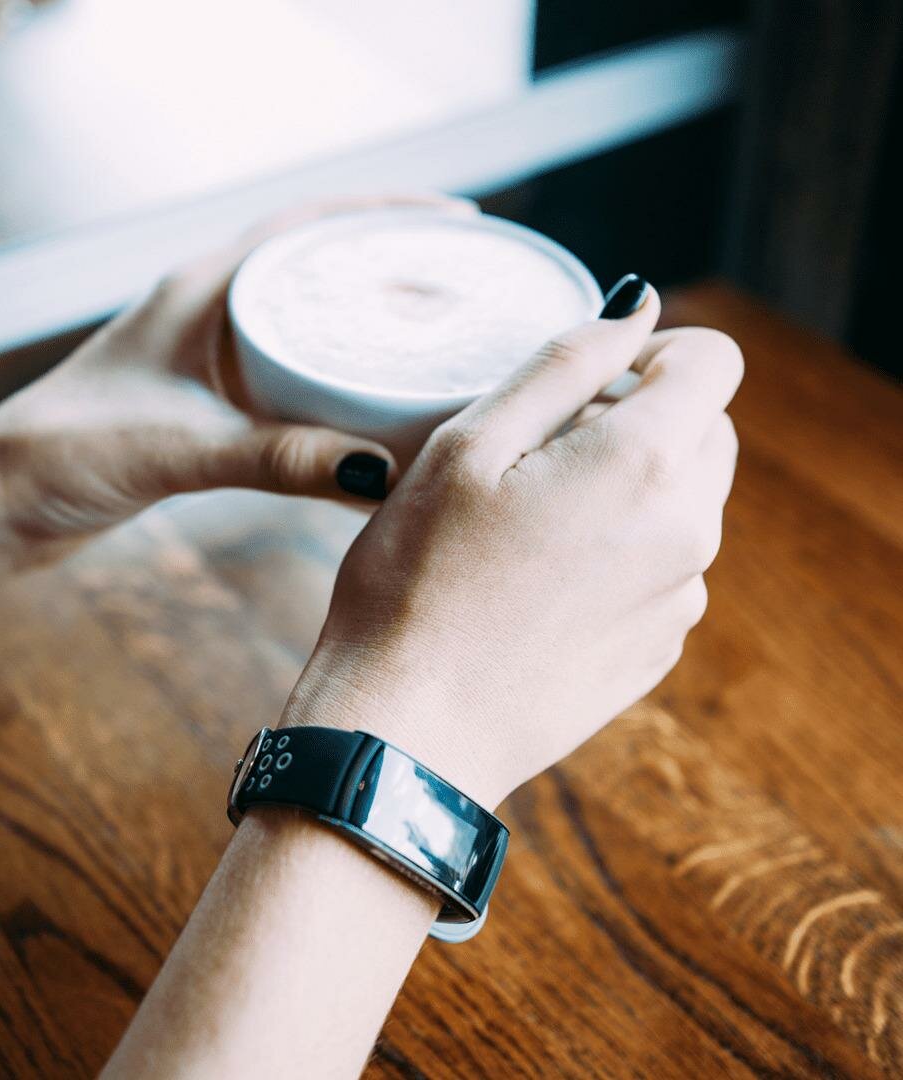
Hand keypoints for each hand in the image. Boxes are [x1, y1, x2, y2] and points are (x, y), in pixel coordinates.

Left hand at [0, 194, 474, 567]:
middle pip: (314, 270)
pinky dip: (330, 392)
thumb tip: (379, 472)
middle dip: (385, 273)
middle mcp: (205, 313)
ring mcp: (203, 359)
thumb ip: (278, 458)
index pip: (303, 227)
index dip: (381, 216)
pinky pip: (285, 384)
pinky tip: (364, 421)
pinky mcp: (201, 406)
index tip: (451, 222)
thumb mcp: (181, 447)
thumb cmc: (65, 452)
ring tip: (428, 349)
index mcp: (199, 291)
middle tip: (456, 291)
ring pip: (302, 328)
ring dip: (360, 333)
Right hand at [282, 285, 741, 807]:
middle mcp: (686, 530)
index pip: (713, 362)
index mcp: (645, 464)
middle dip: (641, 417)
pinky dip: (619, 550)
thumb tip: (637, 309)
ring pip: (682, 500)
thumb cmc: (417, 580)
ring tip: (531, 522)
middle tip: (543, 449)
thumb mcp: (468, 444)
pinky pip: (662, 567)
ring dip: (627, 486)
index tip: (593, 378)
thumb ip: (564, 363)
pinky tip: (541, 581)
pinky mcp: (657, 647)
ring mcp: (678, 598)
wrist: (412, 730)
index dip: (655, 351)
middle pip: (704, 431)